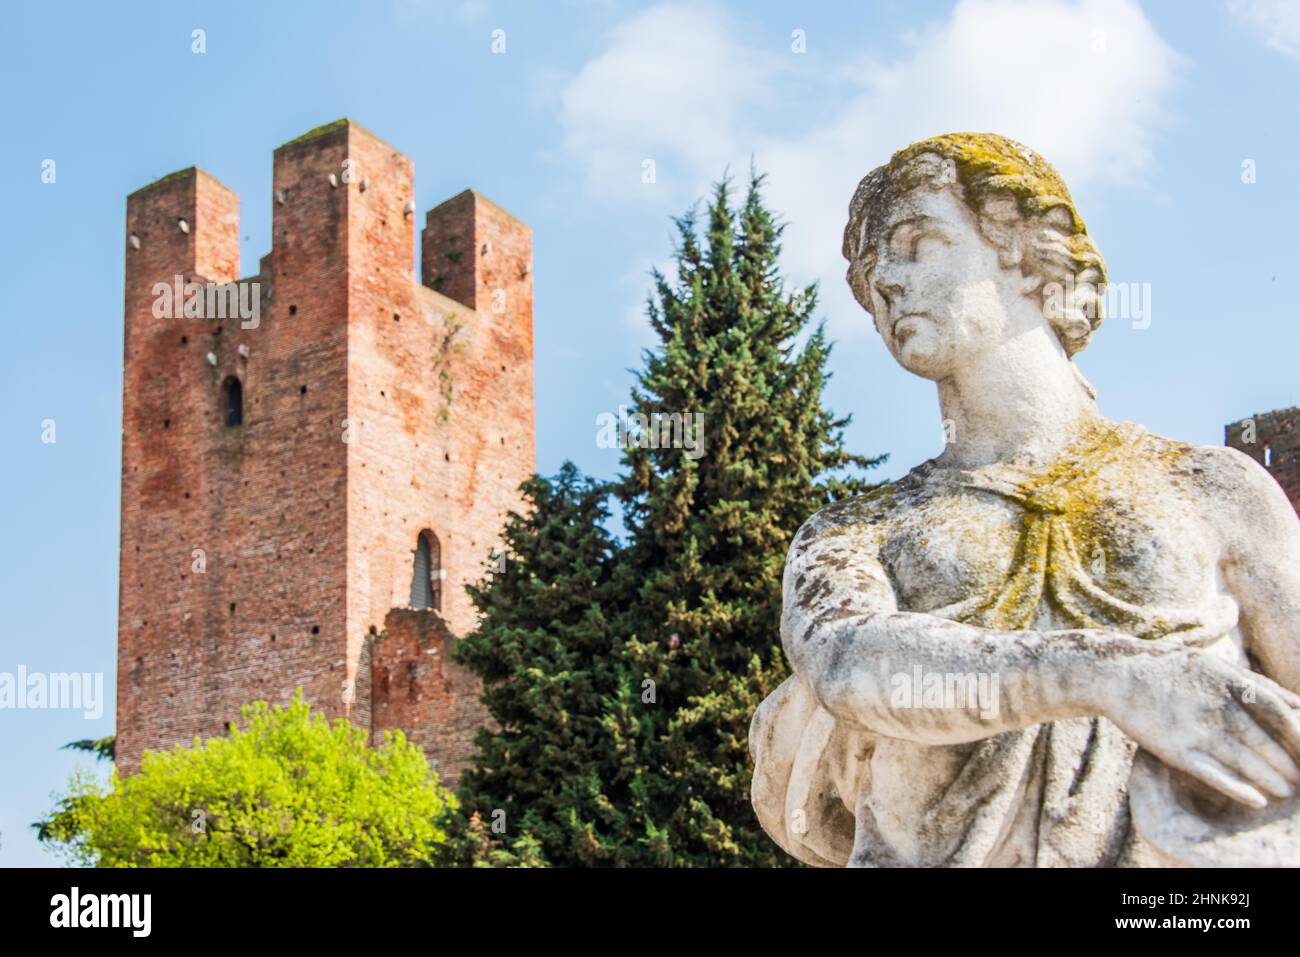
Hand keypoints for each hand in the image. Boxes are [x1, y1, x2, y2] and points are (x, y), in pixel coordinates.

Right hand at [1100, 647, 1299, 807]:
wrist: (1117, 673)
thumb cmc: (1171, 670)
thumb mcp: (1213, 665)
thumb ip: (1253, 684)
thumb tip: (1297, 704)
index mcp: (1227, 681)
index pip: (1277, 709)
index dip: (1298, 731)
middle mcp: (1213, 705)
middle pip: (1262, 740)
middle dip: (1287, 762)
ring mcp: (1193, 727)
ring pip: (1242, 760)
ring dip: (1269, 778)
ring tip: (1286, 791)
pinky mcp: (1173, 748)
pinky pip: (1212, 774)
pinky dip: (1236, 788)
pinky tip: (1256, 800)